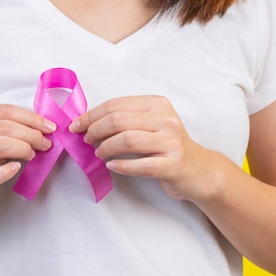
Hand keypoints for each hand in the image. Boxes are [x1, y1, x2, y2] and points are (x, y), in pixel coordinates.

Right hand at [0, 104, 55, 224]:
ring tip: (33, 154)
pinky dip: (9, 170)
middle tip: (46, 143)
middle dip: (32, 134)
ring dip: (24, 148)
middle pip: (4, 127)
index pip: (3, 111)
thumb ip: (0, 131)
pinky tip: (16, 168)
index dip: (31, 117)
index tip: (49, 126)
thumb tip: (39, 128)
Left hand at [70, 96, 217, 200]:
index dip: (92, 115)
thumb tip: (87, 121)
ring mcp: (172, 142)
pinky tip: (112, 166)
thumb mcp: (152, 124)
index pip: (117, 105)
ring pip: (127, 140)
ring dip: (106, 147)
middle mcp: (167, 120)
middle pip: (119, 120)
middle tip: (86, 140)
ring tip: (99, 153)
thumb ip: (126, 119)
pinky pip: (141, 165)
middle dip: (95, 130)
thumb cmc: (168, 147)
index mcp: (158, 104)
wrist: (198, 170)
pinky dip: (121, 166)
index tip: (77, 125)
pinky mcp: (173, 165)